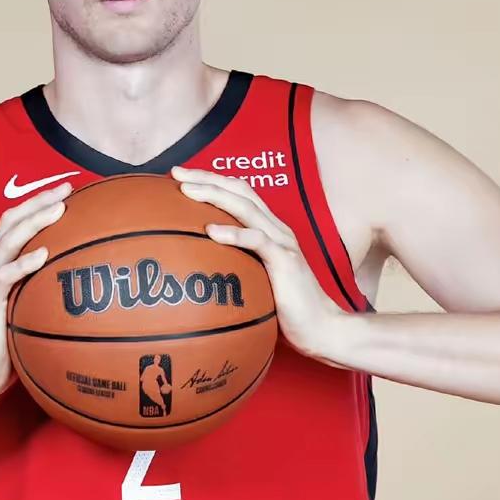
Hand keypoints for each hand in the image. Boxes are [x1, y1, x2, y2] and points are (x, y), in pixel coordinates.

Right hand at [0, 181, 71, 406]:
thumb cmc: (4, 349)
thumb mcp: (25, 313)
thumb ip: (41, 294)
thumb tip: (80, 287)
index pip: (14, 225)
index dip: (36, 204)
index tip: (65, 191)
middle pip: (11, 223)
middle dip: (38, 201)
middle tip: (67, 188)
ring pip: (9, 242)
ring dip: (34, 222)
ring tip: (58, 208)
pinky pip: (5, 278)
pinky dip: (24, 264)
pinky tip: (42, 255)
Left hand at [171, 166, 346, 362]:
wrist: (322, 327)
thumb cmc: (287, 307)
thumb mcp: (257, 279)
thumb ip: (238, 264)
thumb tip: (199, 265)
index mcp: (271, 229)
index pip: (241, 193)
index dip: (213, 180)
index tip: (181, 176)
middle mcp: (278, 229)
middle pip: (241, 191)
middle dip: (207, 177)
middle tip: (176, 172)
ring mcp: (283, 243)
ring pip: (247, 208)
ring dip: (215, 195)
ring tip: (187, 190)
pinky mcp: (286, 262)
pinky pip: (258, 241)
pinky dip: (234, 233)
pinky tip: (211, 230)